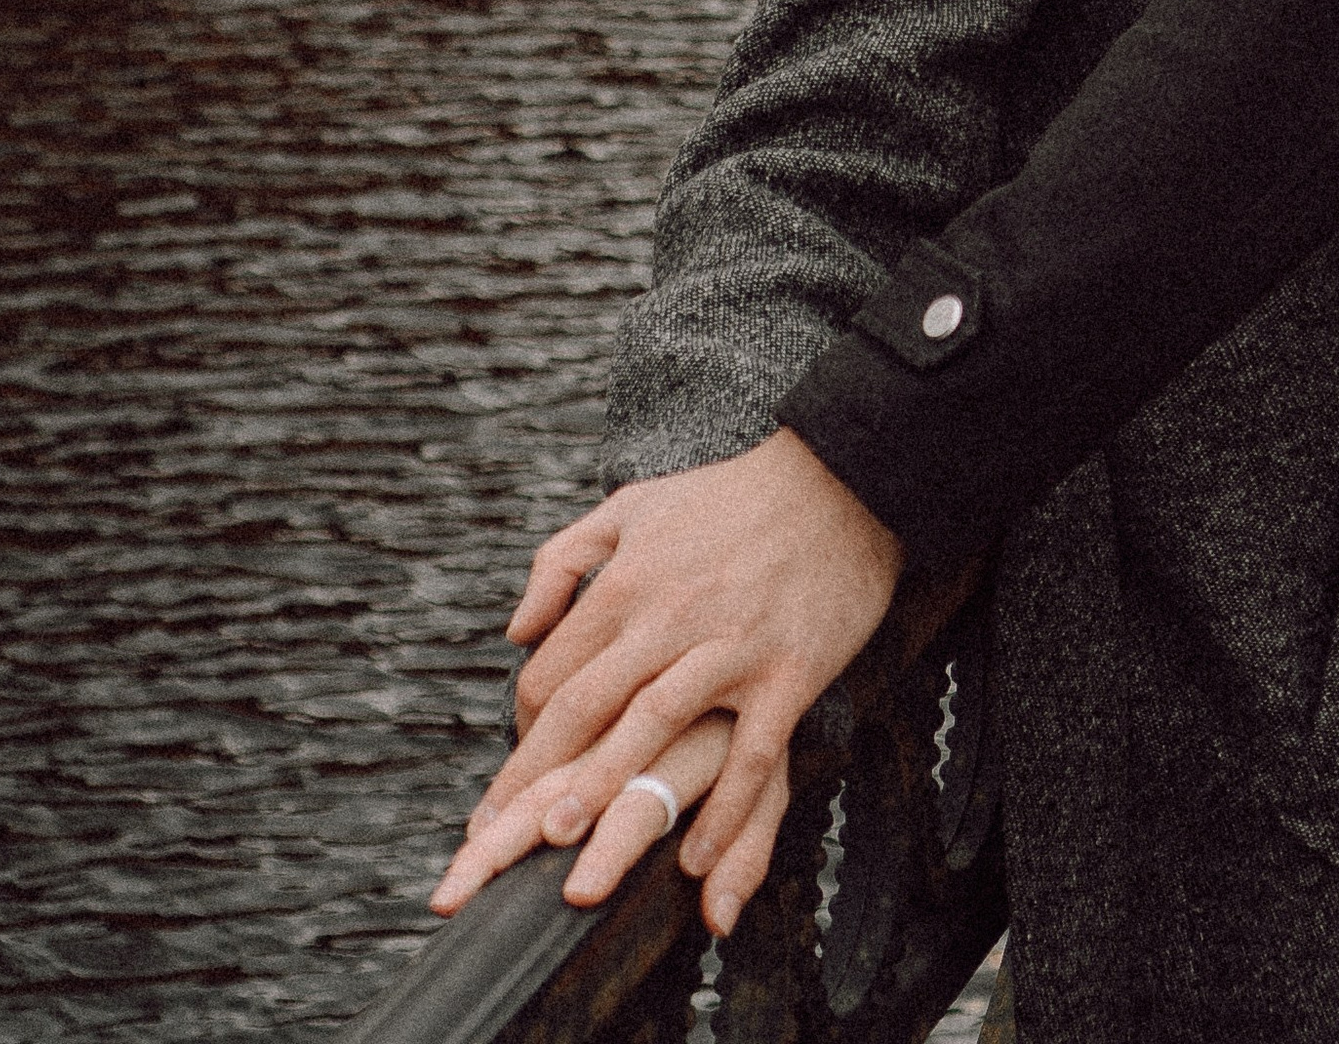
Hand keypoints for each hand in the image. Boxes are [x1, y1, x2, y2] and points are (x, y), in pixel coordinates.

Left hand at [430, 434, 900, 935]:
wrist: (838, 478)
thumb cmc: (728, 497)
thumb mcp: (631, 507)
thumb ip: (563, 562)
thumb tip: (516, 633)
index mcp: (626, 581)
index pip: (549, 672)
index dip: (523, 733)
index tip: (518, 779)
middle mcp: (669, 616)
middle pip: (585, 706)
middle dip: (537, 778)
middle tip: (501, 844)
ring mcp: (731, 646)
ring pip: (654, 726)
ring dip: (609, 790)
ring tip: (573, 859)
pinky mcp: (790, 670)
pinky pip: (751, 752)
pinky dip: (723, 808)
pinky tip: (697, 858)